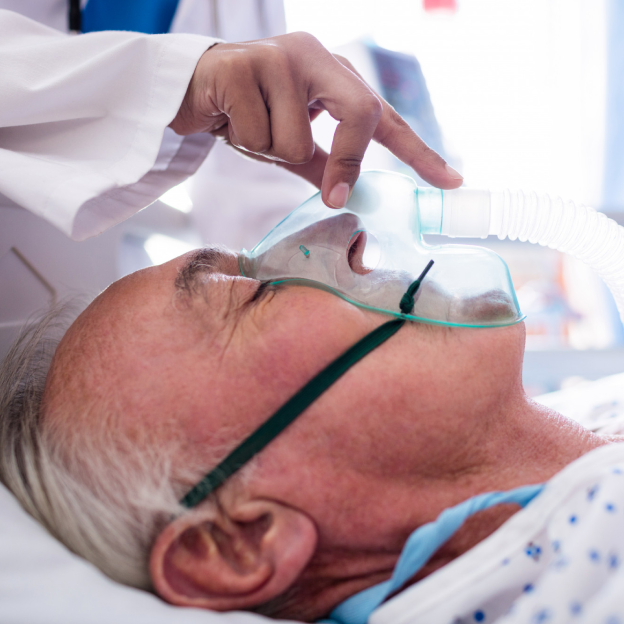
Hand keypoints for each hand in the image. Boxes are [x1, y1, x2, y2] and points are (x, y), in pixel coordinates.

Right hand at [170, 32, 462, 207]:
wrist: (188, 89)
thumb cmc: (245, 114)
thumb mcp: (292, 144)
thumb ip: (325, 165)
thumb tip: (350, 195)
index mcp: (332, 73)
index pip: (383, 117)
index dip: (418, 151)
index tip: (451, 182)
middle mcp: (313, 56)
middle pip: (359, 113)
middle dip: (344, 159)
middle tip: (331, 190)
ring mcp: (279, 55)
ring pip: (298, 140)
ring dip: (269, 151)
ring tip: (247, 129)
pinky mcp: (242, 65)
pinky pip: (260, 134)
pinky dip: (243, 141)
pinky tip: (227, 120)